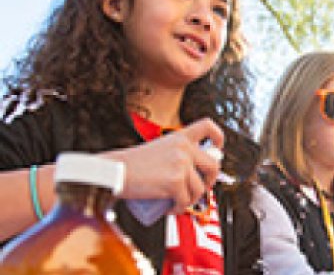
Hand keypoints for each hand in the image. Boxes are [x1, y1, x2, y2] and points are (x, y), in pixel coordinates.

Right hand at [105, 118, 223, 212]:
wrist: (114, 171)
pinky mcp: (175, 182)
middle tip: (200, 188)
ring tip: (177, 201)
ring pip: (200, 188)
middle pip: (213, 165)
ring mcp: (181, 164)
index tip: (217, 149)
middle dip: (210, 180)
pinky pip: (186, 201)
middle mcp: (184, 148)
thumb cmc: (131, 164)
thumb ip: (175, 153)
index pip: (208, 126)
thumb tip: (194, 170)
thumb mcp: (159, 149)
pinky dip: (179, 209)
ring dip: (191, 200)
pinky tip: (170, 208)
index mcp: (180, 137)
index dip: (218, 137)